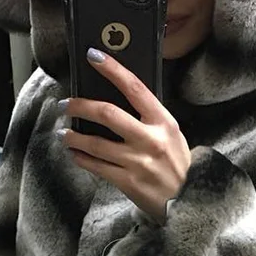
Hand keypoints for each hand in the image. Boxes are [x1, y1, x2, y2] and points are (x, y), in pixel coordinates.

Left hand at [59, 48, 190, 222]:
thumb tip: (116, 98)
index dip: (112, 69)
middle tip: (65, 104)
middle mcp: (150, 139)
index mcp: (163, 122)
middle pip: (107, 114)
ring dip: (73, 136)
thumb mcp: (171, 134)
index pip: (135, 88)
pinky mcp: (128, 182)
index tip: (93, 56)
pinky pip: (96, 166)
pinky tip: (74, 153)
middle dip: (80, 106)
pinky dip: (81, 158)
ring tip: (64, 132)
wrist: (190, 200)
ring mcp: (138, 162)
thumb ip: (148, 117)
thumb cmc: (177, 163)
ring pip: (95, 143)